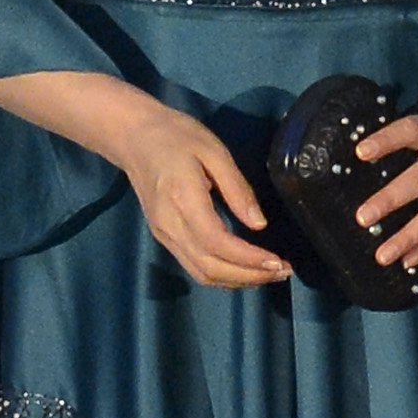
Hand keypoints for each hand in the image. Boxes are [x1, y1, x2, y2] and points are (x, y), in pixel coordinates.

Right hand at [113, 101, 289, 289]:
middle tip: (283, 272)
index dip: (249, 259)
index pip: (217, 243)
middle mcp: (169, 226)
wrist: (134, 137)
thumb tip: (259, 224)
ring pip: (200, 272)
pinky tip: (243, 269)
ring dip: (236, 280)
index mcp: (183, 201)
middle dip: (248, 276)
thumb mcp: (214, 152)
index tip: (278, 262)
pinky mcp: (163, 236)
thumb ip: (237, 189)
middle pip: (209, 267)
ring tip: (269, 274)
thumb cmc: (177, 137)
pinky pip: (193, 265)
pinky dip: (220, 274)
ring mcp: (163, 235)